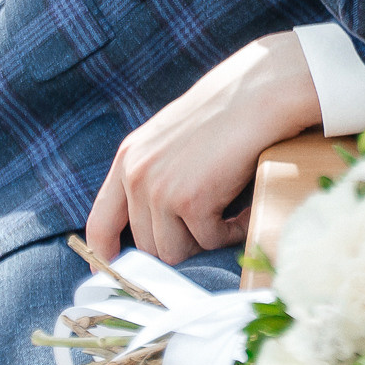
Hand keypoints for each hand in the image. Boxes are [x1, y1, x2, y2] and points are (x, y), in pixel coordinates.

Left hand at [85, 30, 321, 264]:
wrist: (264, 91)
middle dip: (181, 245)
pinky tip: (247, 210)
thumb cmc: (230, 111)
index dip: (106, 255)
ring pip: (175, 251)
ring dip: (207, 240)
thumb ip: (156, 172)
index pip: (99, 223)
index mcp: (128, 159)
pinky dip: (233, 232)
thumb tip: (157, 223)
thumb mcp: (174, 139)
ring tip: (231, 217)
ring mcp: (162, 191)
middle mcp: (137, 176)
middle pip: (146, 246)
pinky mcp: (193, 202)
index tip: (120, 273)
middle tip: (212, 229)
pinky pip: (210, 240)